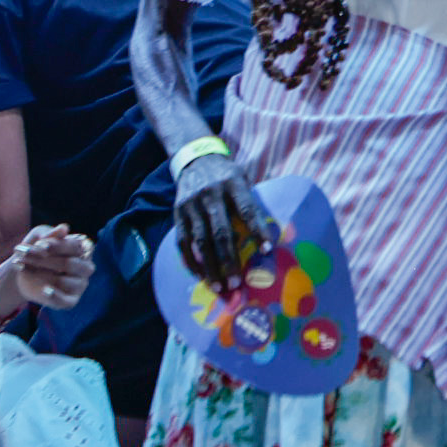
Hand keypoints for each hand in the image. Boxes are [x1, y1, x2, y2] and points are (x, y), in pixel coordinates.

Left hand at [7, 224, 95, 312]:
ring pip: (63, 281)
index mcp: (84, 249)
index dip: (57, 245)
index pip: (75, 246)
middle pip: (68, 264)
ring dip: (39, 274)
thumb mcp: (40, 237)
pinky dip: (54, 295)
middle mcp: (86, 267)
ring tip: (21, 267)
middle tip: (21, 255)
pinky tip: (44, 290)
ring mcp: (80, 285)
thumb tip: (64, 228)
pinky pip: (64, 300)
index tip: (38, 245)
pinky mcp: (70, 300)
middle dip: (43, 260)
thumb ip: (51, 234)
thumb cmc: (37, 249)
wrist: (26, 270)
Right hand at [171, 154, 272, 290]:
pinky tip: (200, 276)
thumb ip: (252, 205)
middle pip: (220, 231)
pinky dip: (191, 261)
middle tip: (236, 282)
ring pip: (200, 241)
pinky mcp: (178, 213)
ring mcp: (192, 204)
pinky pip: (183, 242)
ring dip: (210, 266)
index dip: (257, 230)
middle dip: (229, 259)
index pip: (247, 209)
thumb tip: (268, 238)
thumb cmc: (227, 176)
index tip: (267, 251)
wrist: (195, 160)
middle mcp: (211, 194)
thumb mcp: (243, 180)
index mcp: (233, 183)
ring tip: (219, 286)